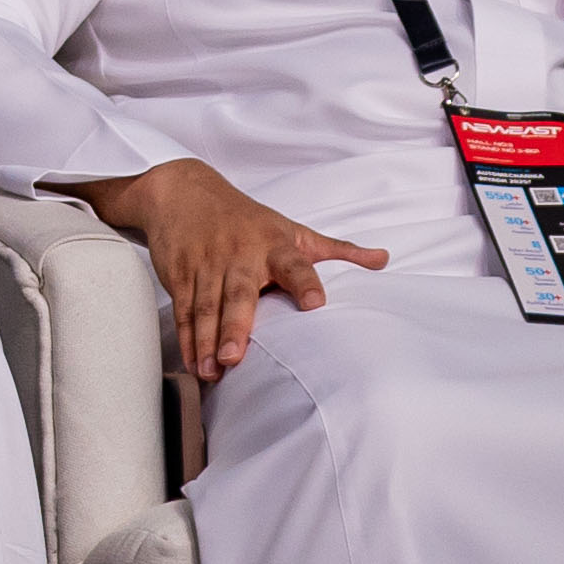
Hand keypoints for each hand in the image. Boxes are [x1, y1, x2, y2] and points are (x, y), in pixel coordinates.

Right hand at [73, 153, 388, 382]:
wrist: (183, 191)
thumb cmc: (247, 218)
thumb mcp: (294, 229)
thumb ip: (338, 249)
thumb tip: (384, 259)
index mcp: (274, 246)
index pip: (295, 265)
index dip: (305, 283)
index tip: (315, 304)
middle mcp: (239, 255)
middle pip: (237, 294)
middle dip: (234, 327)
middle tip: (234, 358)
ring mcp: (205, 264)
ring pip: (205, 307)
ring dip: (205, 341)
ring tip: (210, 372)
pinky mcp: (179, 273)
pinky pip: (183, 309)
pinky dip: (186, 337)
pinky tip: (191, 361)